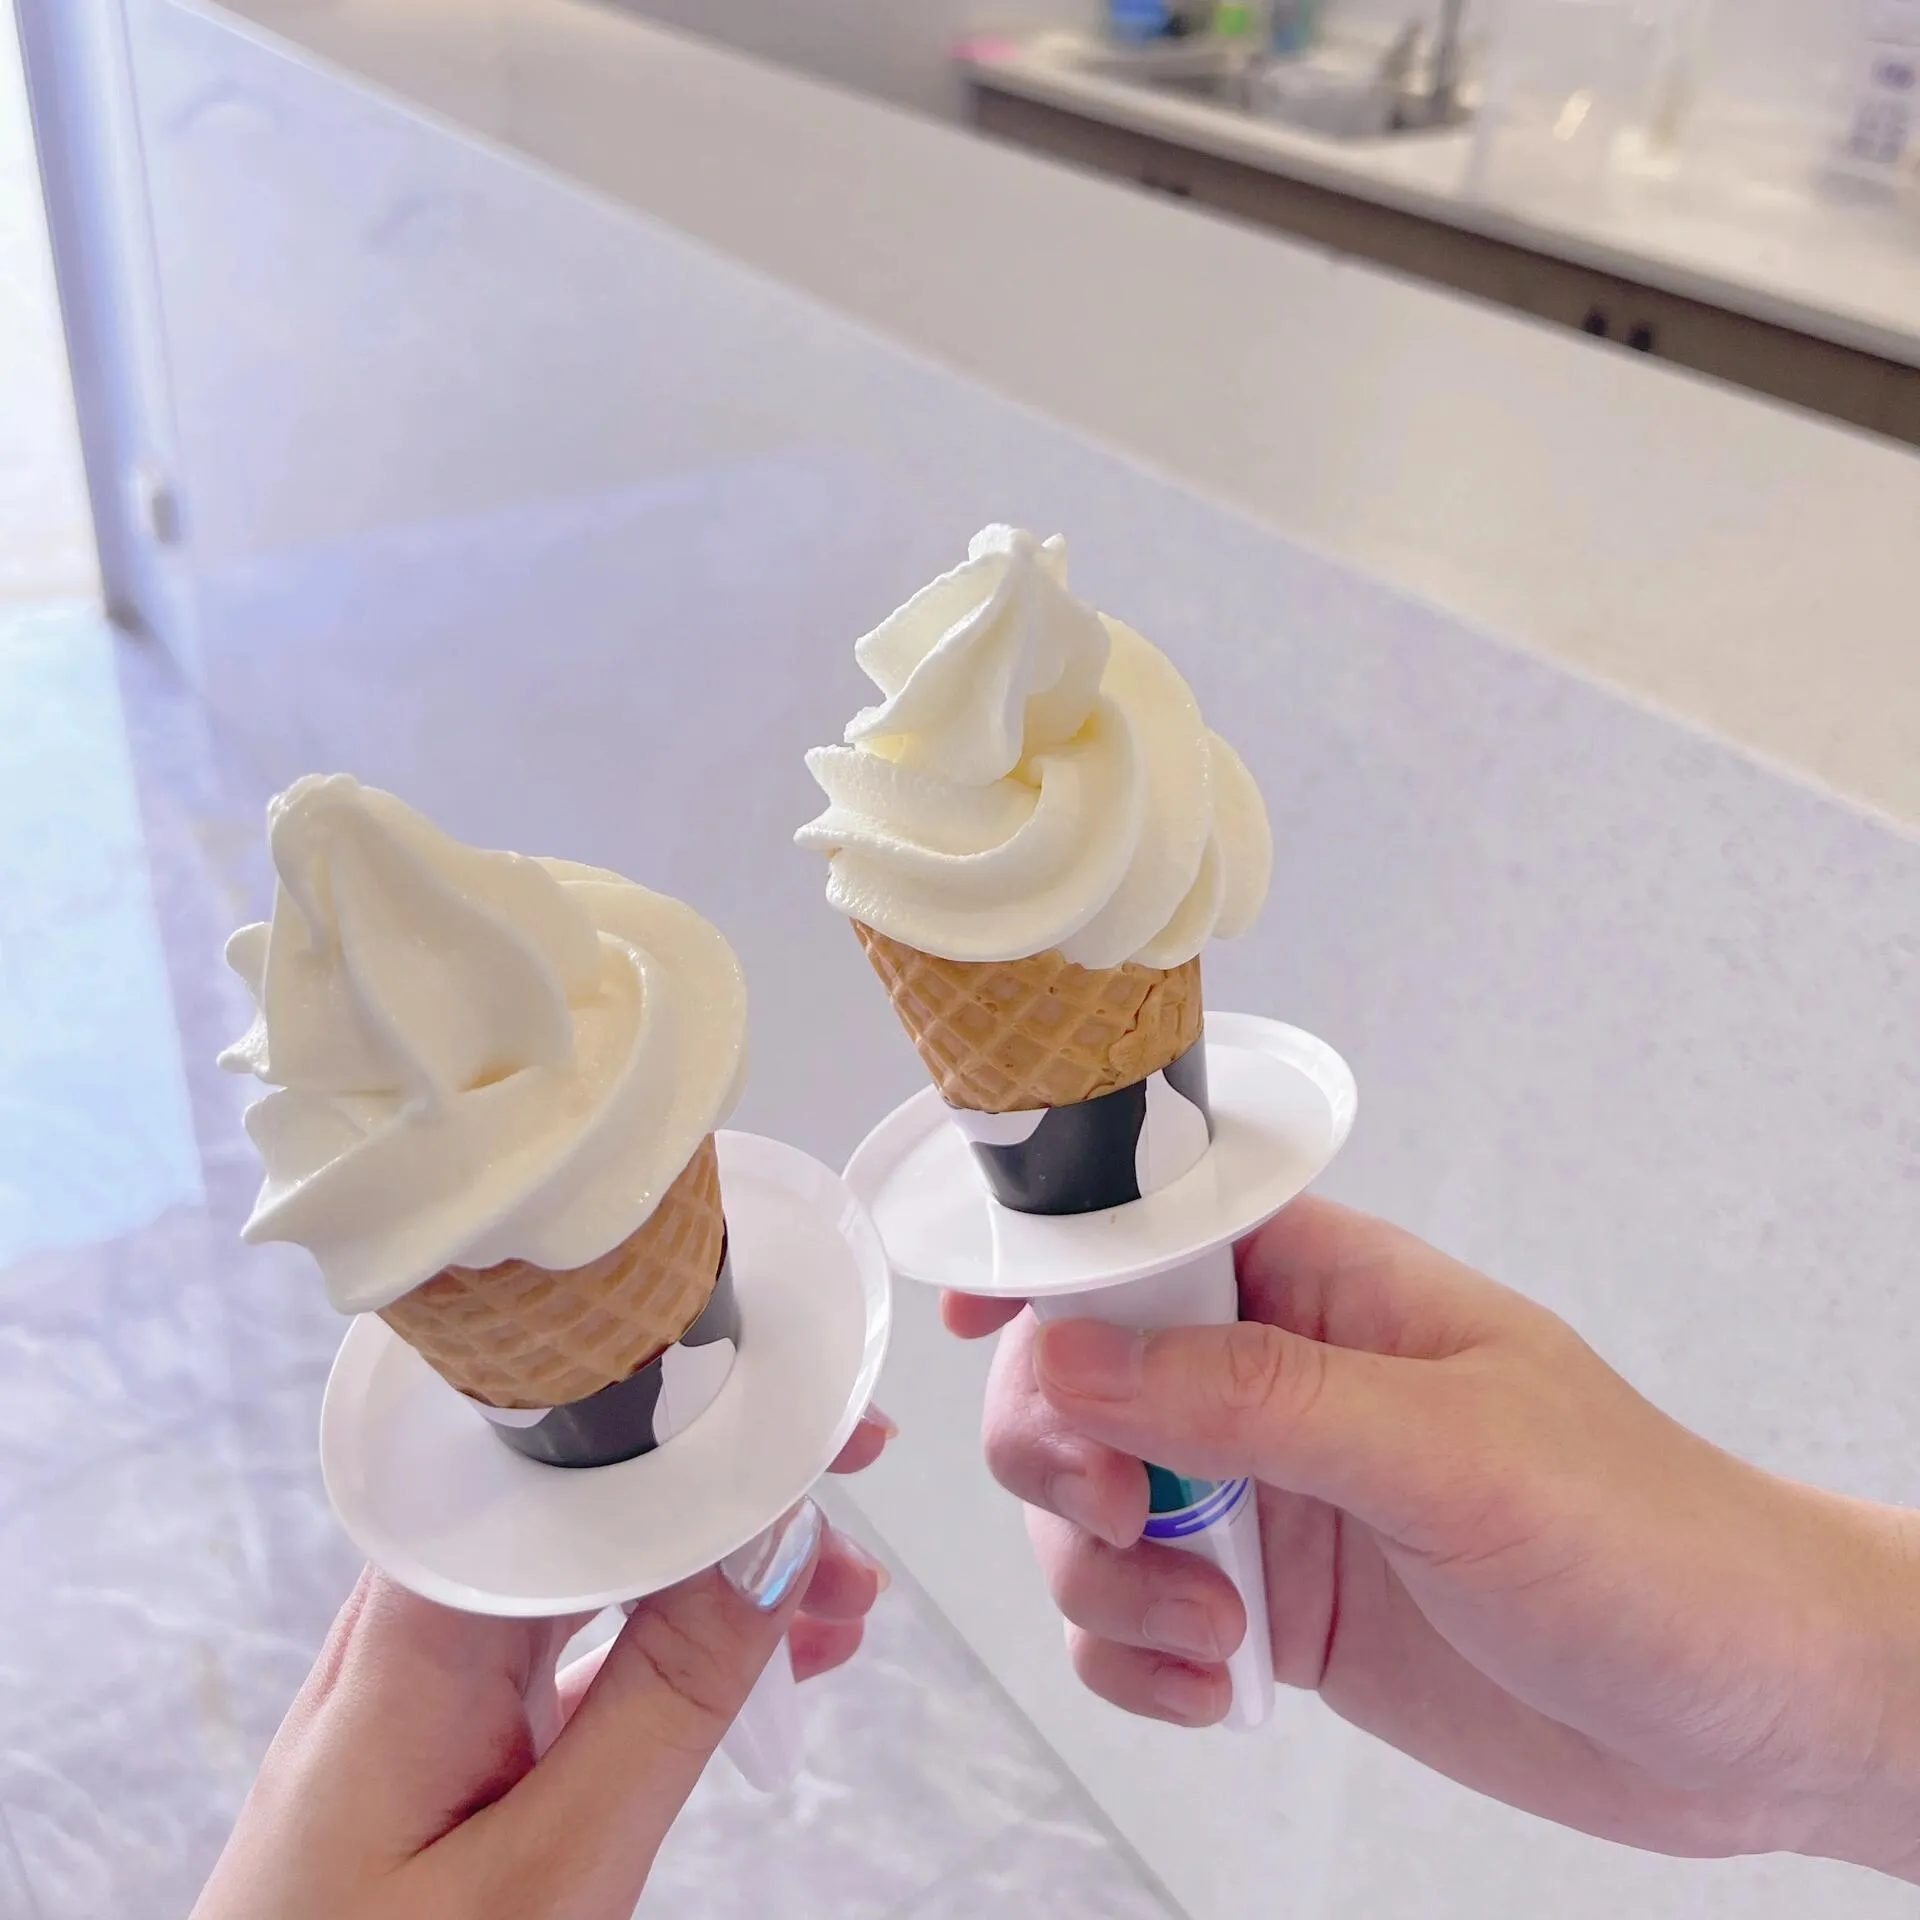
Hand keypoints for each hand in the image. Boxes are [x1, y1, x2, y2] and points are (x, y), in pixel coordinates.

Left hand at [193, 1410, 895, 1919]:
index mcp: (416, 1628)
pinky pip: (581, 1646)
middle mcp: (414, 1625)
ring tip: (839, 1600)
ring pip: (598, 1568)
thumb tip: (774, 1543)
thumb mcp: (548, 1874)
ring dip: (721, 1567)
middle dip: (733, 1484)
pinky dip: (676, 1643)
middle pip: (591, 1496)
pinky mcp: (447, 1729)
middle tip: (851, 1484)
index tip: (816, 1426)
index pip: (574, 1461)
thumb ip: (665, 1702)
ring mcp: (428, 1679)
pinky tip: (763, 1659)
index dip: (707, 1425)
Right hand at [954, 1206, 1919, 1879]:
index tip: (977, 1326)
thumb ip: (1249, 1397)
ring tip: (1212, 1632)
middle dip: (1064, 1451)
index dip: (1046, 1266)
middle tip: (1120, 1511)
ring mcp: (1264, 1496)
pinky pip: (1127, 1618)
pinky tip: (1220, 1687)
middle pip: (1080, 1379)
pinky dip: (1137, 1662)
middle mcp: (1275, 1382)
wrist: (1740, 1713)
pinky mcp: (1265, 1603)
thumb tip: (1068, 1358)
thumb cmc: (1644, 1537)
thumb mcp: (1448, 1451)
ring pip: (1083, 1508)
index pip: (1145, 1235)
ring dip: (1105, 1579)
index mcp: (1325, 1288)